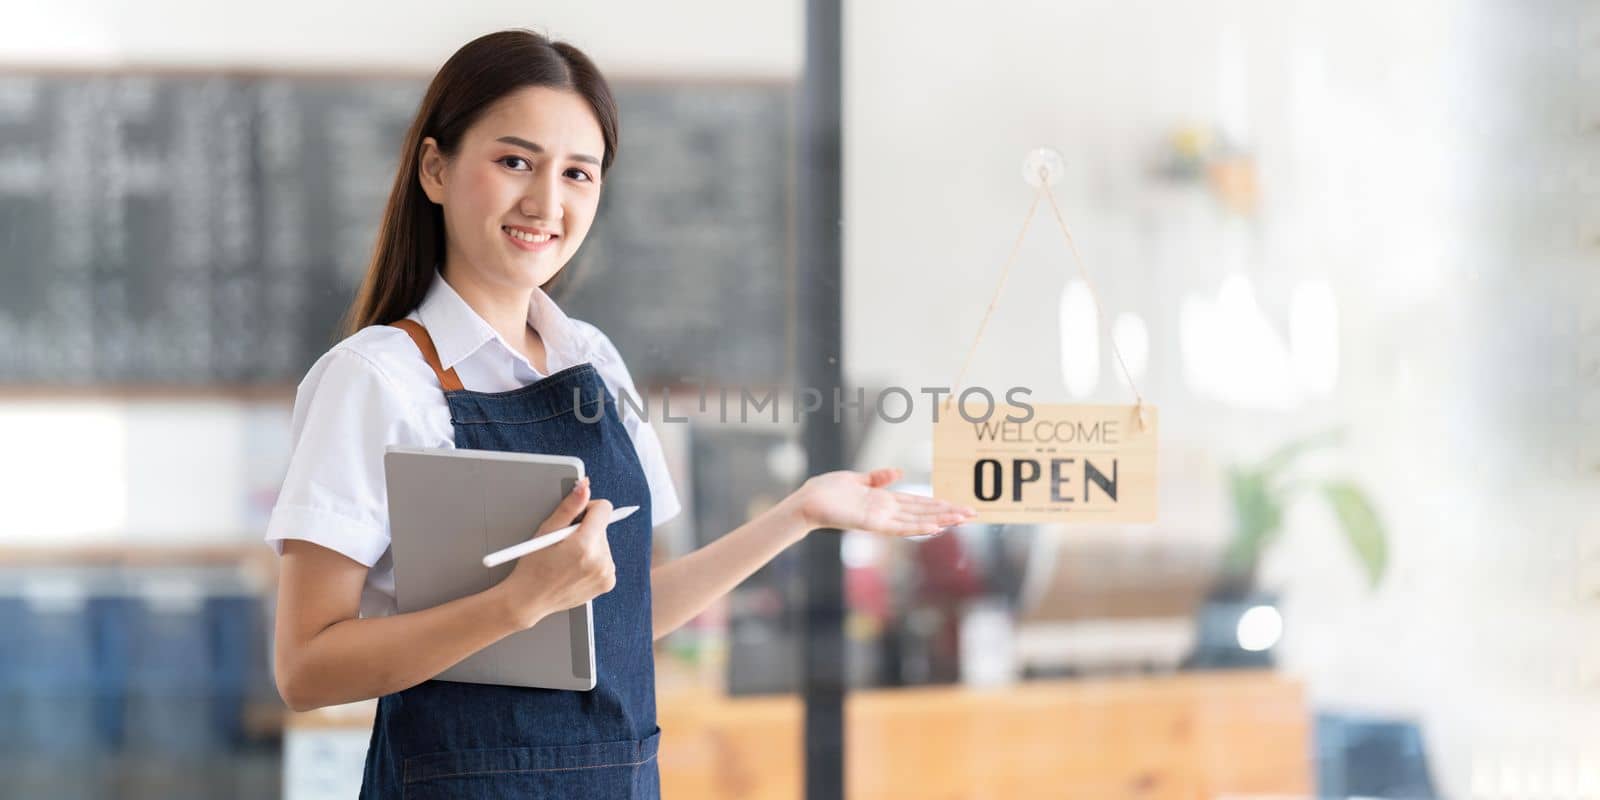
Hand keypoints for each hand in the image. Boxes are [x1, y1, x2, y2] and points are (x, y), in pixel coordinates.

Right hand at [493, 477, 616, 629]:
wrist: (529, 600)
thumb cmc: (533, 565)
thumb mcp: (547, 531)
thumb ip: (569, 507)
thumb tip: (585, 486)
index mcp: (584, 544)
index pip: (604, 509)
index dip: (589, 508)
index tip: (576, 517)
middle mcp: (600, 560)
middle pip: (602, 527)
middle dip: (586, 530)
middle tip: (564, 545)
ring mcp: (606, 573)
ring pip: (604, 544)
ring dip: (590, 545)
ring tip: (568, 559)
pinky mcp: (607, 583)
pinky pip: (606, 560)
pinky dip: (594, 560)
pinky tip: (575, 568)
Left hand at [789, 467, 975, 536]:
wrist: (807, 502)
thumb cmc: (827, 491)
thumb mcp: (857, 479)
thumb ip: (878, 478)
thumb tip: (897, 472)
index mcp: (884, 501)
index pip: (918, 503)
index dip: (939, 504)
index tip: (958, 505)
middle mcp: (886, 512)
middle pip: (924, 512)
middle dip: (948, 513)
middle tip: (973, 514)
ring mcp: (880, 519)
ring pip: (917, 521)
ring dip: (940, 520)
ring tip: (962, 519)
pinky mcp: (872, 523)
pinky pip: (898, 527)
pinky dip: (917, 527)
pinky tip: (934, 527)